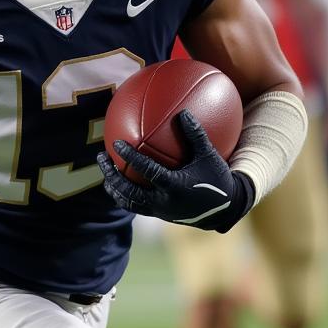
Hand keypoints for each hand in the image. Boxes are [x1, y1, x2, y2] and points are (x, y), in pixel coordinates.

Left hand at [96, 110, 254, 232]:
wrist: (224, 210)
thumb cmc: (217, 178)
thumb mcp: (209, 155)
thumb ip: (196, 134)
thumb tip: (183, 112)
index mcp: (175, 187)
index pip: (147, 171)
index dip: (130, 158)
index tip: (116, 144)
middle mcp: (163, 202)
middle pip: (128, 191)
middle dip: (111, 176)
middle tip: (102, 158)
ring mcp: (159, 211)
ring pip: (128, 202)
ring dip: (113, 188)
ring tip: (105, 173)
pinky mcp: (158, 215)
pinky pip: (135, 206)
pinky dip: (124, 195)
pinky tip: (119, 182)